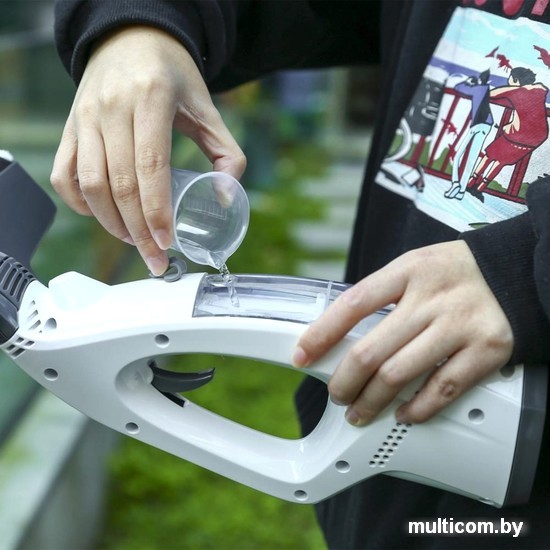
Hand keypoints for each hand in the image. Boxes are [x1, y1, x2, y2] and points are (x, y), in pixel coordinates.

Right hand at [51, 26, 245, 274]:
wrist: (132, 40)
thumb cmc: (173, 77)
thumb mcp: (208, 108)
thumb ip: (227, 153)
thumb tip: (225, 199)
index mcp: (150, 99)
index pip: (150, 166)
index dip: (157, 211)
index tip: (166, 242)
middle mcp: (111, 107)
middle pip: (119, 184)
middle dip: (138, 231)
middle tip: (155, 258)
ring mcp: (84, 117)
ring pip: (89, 184)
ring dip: (110, 223)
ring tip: (134, 241)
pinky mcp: (70, 127)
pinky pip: (65, 175)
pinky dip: (80, 204)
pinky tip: (103, 217)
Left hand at [293, 241, 513, 424]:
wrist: (516, 271)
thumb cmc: (456, 272)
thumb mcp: (415, 267)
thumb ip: (383, 296)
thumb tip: (342, 333)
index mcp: (408, 271)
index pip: (353, 304)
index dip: (321, 333)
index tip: (302, 355)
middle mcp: (431, 298)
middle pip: (371, 350)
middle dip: (344, 381)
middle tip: (336, 394)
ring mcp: (459, 324)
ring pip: (399, 374)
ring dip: (371, 401)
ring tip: (360, 411)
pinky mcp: (486, 350)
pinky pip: (442, 388)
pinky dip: (417, 409)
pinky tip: (403, 414)